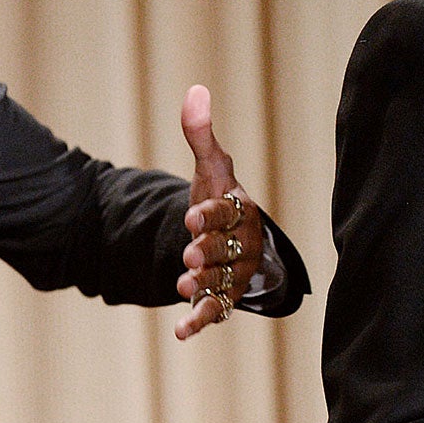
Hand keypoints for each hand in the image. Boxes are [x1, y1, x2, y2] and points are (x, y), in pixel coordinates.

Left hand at [174, 84, 267, 339]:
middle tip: (189, 256)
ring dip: (205, 286)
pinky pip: (214, 311)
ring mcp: (234, 274)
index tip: (190, 216)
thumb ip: (200, 135)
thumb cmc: (221, 199)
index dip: (211, 216)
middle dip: (210, 253)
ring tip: (181, 285)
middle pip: (230, 251)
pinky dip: (199, 321)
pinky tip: (180, 332)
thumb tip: (195, 91)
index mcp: (242, 211)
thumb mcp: (212, 168)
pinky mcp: (222, 298)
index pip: (229, 212)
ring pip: (224, 283)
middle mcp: (243, 245)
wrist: (230, 237)